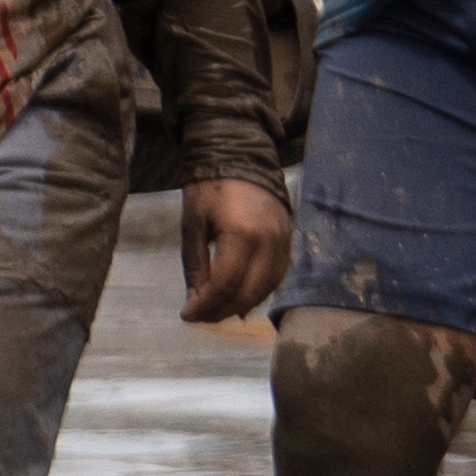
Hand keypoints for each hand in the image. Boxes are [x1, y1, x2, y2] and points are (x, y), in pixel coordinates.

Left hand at [180, 178, 291, 323]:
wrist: (240, 158)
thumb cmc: (210, 188)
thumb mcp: (193, 225)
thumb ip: (196, 267)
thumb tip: (195, 302)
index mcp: (242, 233)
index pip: (225, 284)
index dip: (205, 305)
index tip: (187, 315)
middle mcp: (269, 240)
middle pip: (249, 292)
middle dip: (222, 311)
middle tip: (201, 317)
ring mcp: (283, 240)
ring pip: (267, 289)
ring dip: (241, 305)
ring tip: (217, 310)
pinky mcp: (288, 240)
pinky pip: (277, 276)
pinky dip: (259, 292)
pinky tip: (240, 298)